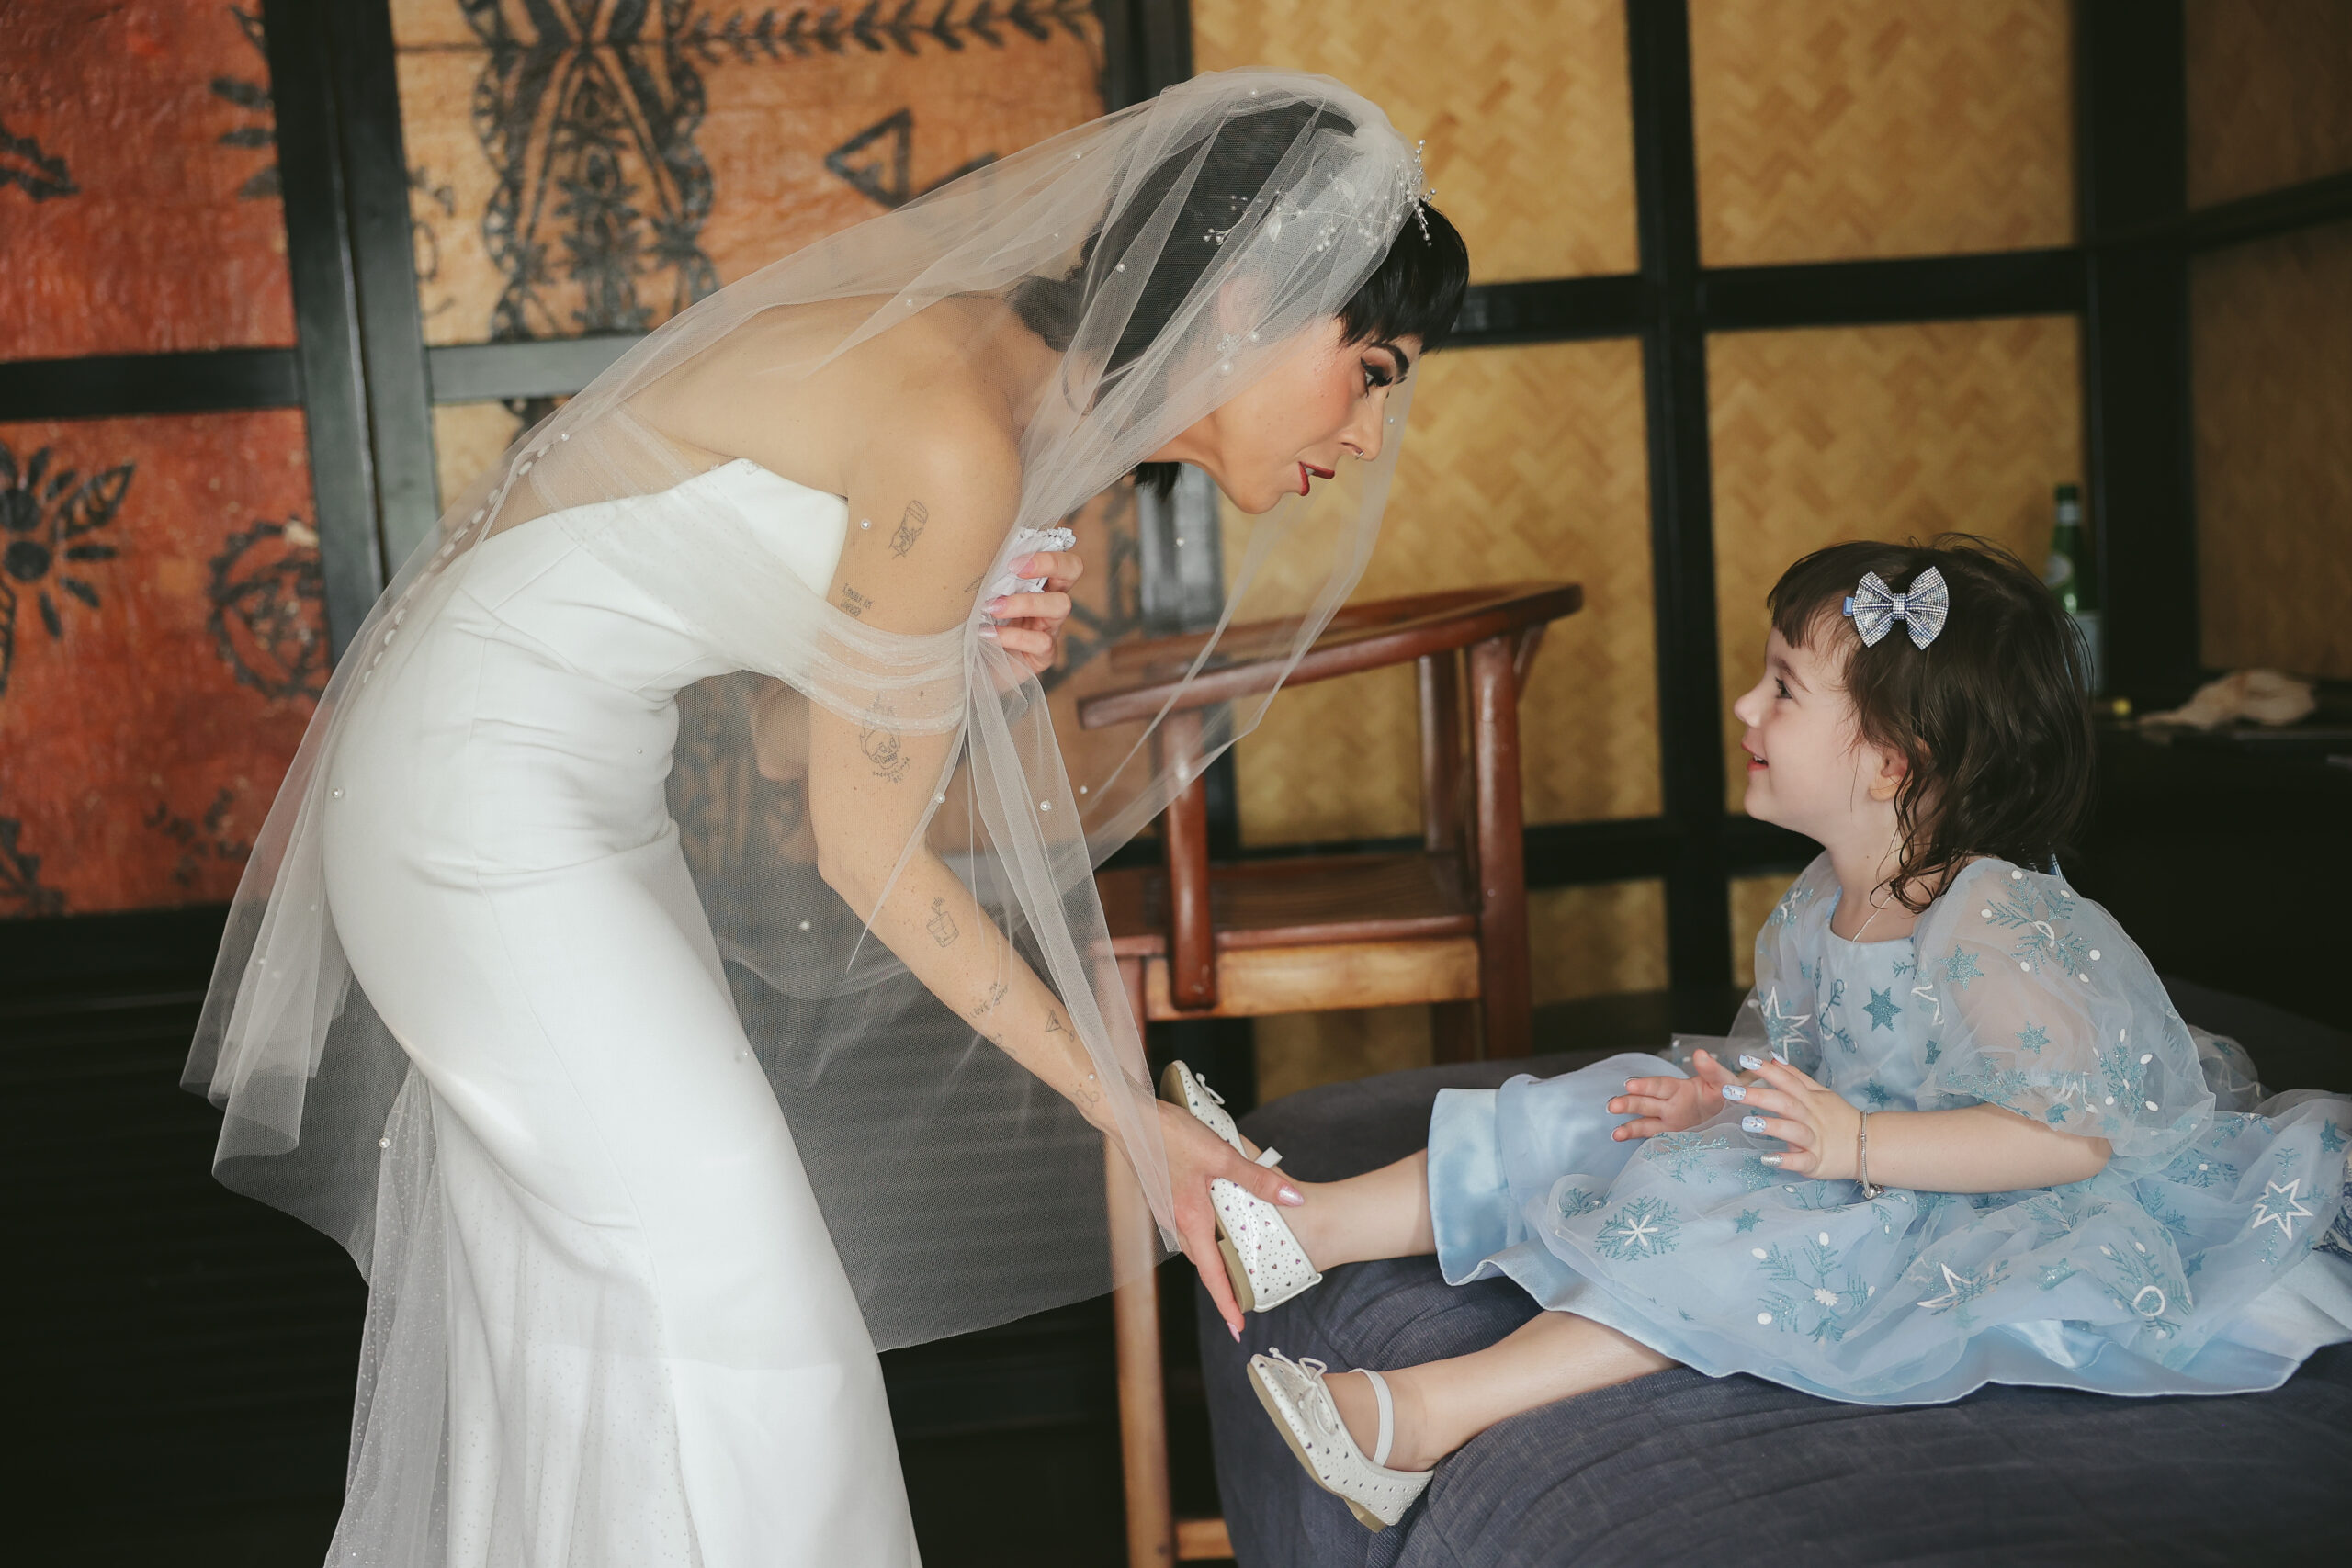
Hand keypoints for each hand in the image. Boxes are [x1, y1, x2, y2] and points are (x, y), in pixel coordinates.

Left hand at [981, 549, 1083, 677]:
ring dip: (1025, 602)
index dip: (1045, 553)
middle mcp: (1050, 601)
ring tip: (992, 607)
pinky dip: (1013, 636)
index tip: (1011, 562)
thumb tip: (974, 558)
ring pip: (1059, 605)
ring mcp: (1050, 628)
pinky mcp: (1044, 655)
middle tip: (1013, 569)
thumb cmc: (974, 625)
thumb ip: (985, 578)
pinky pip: (1041, 642)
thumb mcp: (978, 598)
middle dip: (1048, 563)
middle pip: (1072, 570)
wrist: (970, 666)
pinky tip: (988, 635)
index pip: (1058, 556)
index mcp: (1038, 582)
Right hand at [1157, 1099, 1303, 1340]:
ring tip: (1234, 1262)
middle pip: (1203, 1262)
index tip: (1238, 1328)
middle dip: (1222, 1283)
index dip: (1226, 1302)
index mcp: (1191, 1219)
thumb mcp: (1221, 1155)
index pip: (1213, 1273)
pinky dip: (1203, 1232)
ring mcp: (1166, 1208)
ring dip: (1212, 1256)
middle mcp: (1176, 1221)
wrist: (1127, 1117)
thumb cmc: (1170, 1134)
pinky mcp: (1162, 1194)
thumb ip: (1258, 1179)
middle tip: (1244, 1298)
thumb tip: (1293, 1199)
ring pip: (1194, 1242)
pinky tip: (1214, 1217)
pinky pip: (1186, 1224)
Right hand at [1609, 1048, 1739, 1139]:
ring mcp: (1671, 1123)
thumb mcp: (1723, 1080)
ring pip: (1646, 1124)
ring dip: (1630, 1128)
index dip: (1645, 1085)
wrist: (1736, 1114)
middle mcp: (1670, 1106)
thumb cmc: (1727, 1093)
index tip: (1630, 1085)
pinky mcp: (1675, 1139)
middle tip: (1612, 1105)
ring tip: (1615, 1134)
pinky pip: (1659, 1142)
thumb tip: (1700, 1054)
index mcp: (1679, 1089)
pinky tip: (1633, 1148)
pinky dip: (1647, 1146)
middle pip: (1645, 1104)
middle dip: (1629, 1104)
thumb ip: (1711, 1069)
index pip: (1658, 1086)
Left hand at [1727, 1056, 1860, 1178]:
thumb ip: (1797, 1077)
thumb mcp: (1820, 1093)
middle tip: (1731, 1091)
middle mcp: (1811, 1117)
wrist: (1868, 1145)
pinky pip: (1801, 1162)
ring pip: (1793, 1131)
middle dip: (1758, 1097)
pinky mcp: (1816, 1162)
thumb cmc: (1838, 1118)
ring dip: (1772, 1127)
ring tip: (1746, 1124)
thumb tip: (1774, 1058)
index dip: (1767, 1070)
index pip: (1787, 1081)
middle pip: (1785, 1103)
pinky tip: (1767, 1159)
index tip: (1743, 1059)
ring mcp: (1814, 1140)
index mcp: (1810, 1099)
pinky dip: (1786, 1161)